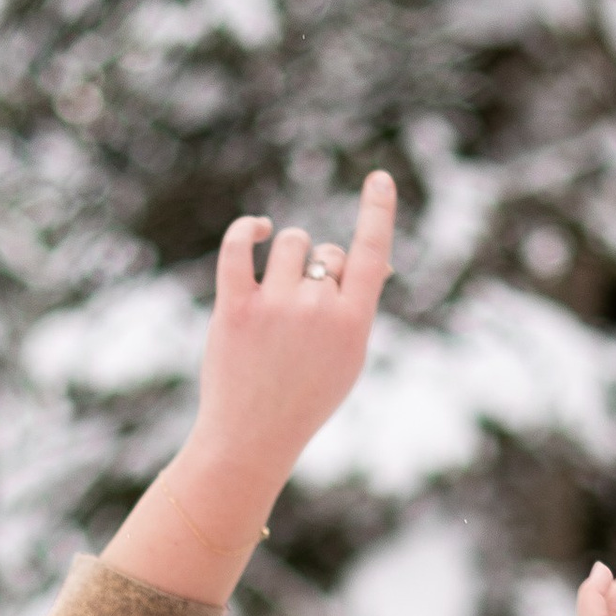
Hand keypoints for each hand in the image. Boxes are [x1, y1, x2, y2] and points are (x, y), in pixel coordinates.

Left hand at [101, 173, 396, 603]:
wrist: (252, 438)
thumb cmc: (304, 397)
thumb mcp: (347, 358)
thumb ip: (357, 307)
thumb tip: (370, 259)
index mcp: (354, 323)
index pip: (372, 254)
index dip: (378, 211)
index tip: (379, 177)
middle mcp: (318, 310)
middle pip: (325, 251)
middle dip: (318, 266)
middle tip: (304, 307)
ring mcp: (276, 307)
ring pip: (291, 243)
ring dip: (287, 252)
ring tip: (278, 288)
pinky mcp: (236, 308)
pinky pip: (240, 246)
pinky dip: (249, 229)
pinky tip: (257, 230)